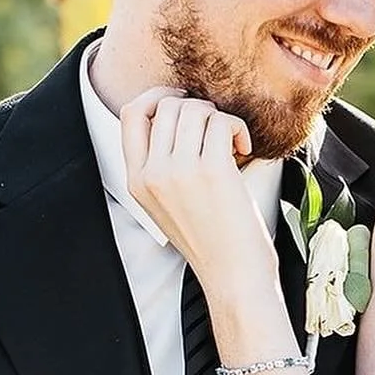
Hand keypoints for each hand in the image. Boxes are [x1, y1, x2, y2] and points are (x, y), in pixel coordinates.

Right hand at [120, 88, 279, 304]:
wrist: (234, 277)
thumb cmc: (211, 241)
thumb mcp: (167, 205)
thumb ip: (161, 165)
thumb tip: (177, 113)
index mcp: (137, 181)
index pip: (130, 113)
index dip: (157, 96)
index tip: (183, 105)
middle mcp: (152, 174)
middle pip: (167, 105)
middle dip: (198, 109)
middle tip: (216, 132)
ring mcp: (179, 171)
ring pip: (196, 109)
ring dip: (219, 118)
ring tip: (231, 144)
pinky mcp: (212, 171)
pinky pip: (222, 122)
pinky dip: (237, 128)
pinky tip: (243, 150)